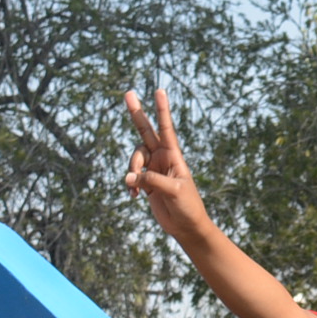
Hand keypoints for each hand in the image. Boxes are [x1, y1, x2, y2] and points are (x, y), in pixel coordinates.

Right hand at [121, 89, 210, 240]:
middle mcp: (162, 158)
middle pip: (146, 131)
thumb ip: (152, 181)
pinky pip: (131, 176)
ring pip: (134, 158)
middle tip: (128, 93)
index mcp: (174, 156)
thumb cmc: (188, 207)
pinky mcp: (146, 182)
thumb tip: (130, 178)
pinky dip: (130, 185)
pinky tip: (134, 197)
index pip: (166, 129)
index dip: (162, 110)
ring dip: (131, 170)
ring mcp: (153, 169)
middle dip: (137, 113)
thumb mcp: (174, 192)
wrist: (186, 226)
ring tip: (134, 189)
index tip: (160, 91)